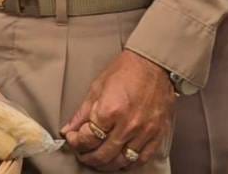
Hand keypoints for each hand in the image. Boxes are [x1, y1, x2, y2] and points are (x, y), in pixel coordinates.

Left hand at [62, 51, 175, 169]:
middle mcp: (128, 125)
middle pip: (103, 154)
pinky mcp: (158, 135)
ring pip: (122, 161)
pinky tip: (120, 160)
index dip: (75, 142)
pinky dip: (129, 163)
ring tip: (98, 160)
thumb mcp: (96, 88)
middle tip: (82, 154)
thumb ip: (82, 113)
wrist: (153, 65)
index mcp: (109, 111)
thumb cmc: (126, 71)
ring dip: (106, 164)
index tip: (72, 139)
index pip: (87, 139)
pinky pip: (142, 159)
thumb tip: (69, 129)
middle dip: (88, 157)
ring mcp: (145, 132)